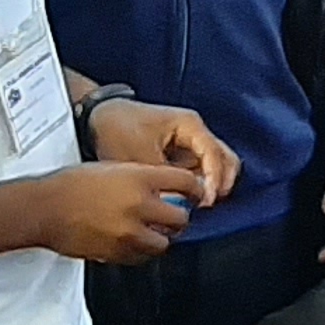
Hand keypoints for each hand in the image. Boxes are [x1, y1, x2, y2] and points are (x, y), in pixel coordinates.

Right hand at [35, 159, 194, 263]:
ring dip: (162, 237)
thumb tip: (165, 189)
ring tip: (151, 230)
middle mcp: (139, 205)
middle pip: (181, 218)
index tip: (195, 193)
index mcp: (139, 178)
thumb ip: (142, 177)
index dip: (195, 189)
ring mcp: (130, 232)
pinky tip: (133, 240)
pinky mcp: (119, 252)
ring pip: (165, 242)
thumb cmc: (73, 184)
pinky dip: (143, 250)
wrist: (46, 207)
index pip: (185, 183)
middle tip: (173, 215)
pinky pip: (144, 257)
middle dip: (179, 217)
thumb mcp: (113, 167)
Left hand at [84, 96, 238, 207]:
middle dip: (221, 184)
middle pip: (225, 159)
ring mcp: (190, 142)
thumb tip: (180, 205)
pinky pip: (201, 171)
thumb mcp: (139, 156)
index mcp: (189, 124)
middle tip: (206, 206)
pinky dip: (200, 186)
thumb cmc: (118, 129)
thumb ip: (164, 181)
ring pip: (217, 166)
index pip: (215, 155)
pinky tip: (188, 201)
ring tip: (198, 206)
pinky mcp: (182, 153)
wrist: (99, 118)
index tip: (205, 203)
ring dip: (212, 186)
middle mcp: (195, 132)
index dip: (214, 181)